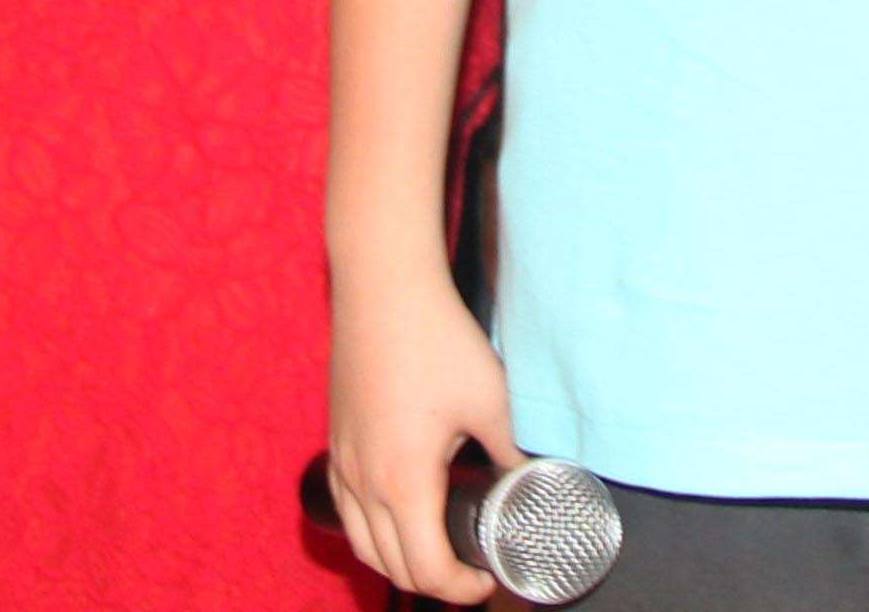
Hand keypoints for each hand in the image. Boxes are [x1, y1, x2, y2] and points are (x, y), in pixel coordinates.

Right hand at [327, 263, 521, 605]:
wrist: (383, 287)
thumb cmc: (436, 339)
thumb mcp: (490, 400)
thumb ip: (511, 451)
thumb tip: (533, 478)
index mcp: (404, 482)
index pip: (427, 569)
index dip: (460, 590)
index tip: (489, 582)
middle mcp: (364, 482)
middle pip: (391, 567)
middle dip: (433, 583)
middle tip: (471, 572)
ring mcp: (343, 462)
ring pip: (362, 544)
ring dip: (398, 562)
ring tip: (437, 553)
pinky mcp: (336, 442)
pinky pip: (346, 509)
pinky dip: (370, 532)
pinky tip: (395, 517)